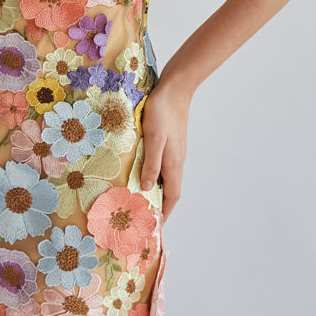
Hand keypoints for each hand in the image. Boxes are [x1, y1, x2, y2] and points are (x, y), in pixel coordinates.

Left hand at [139, 81, 190, 226]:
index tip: (154, 227)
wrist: (175, 88)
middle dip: (158, 206)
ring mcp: (174, 152)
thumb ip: (151, 164)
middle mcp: (176, 161)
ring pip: (165, 178)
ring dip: (155, 191)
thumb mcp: (154, 139)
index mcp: (173, 164)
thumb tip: (146, 188)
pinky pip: (162, 166)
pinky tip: (141, 172)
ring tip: (139, 199)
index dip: (164, 213)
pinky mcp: (169, 143)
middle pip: (169, 190)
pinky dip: (153, 175)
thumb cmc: (163, 112)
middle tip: (142, 216)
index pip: (171, 197)